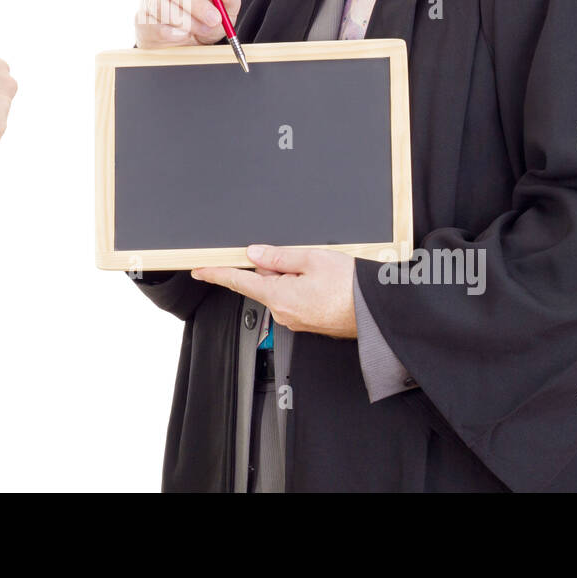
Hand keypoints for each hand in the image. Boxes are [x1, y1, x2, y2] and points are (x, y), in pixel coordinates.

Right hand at [135, 0, 239, 48]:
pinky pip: (153, 25)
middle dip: (195, 4)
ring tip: (202, 30)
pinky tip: (183, 36)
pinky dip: (172, 33)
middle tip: (214, 18)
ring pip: (161, 6)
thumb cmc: (205, 20)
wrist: (188, 44)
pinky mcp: (141, 19)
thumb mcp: (224, 11)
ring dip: (186, 21)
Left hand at [190, 245, 358, 338]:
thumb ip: (279, 256)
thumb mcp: (312, 259)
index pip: (238, 282)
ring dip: (293, 277)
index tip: (200, 270)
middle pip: (265, 283)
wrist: (376, 313)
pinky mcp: (308, 323)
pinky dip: (303, 287)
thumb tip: (255, 254)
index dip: (216, 273)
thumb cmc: (351, 288)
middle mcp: (283, 314)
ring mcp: (296, 320)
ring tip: (320, 272)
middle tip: (302, 260)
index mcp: (279, 296)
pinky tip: (322, 282)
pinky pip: (295, 299)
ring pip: (282, 290)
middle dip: (276, 268)